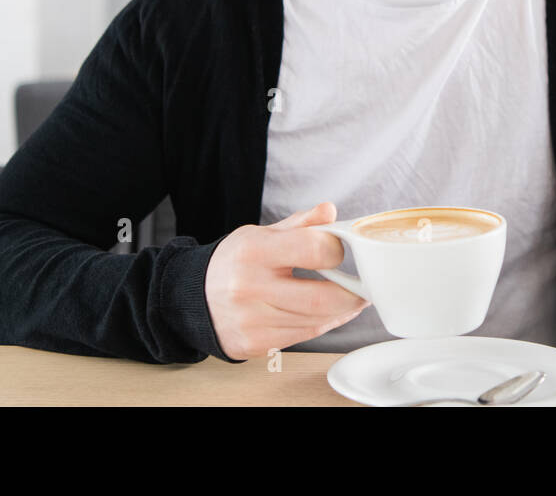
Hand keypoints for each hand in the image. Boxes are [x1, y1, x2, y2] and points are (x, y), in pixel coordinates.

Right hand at [204, 202, 369, 359]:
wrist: (191, 299)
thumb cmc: (234, 263)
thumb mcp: (260, 234)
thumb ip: (299, 224)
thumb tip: (330, 211)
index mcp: (254, 251)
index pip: (313, 249)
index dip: (337, 250)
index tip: (341, 252)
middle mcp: (249, 287)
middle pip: (321, 297)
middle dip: (352, 294)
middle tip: (364, 287)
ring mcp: (251, 320)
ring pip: (316, 320)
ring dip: (341, 311)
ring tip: (351, 299)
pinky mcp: (255, 344)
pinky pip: (303, 335)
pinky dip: (323, 324)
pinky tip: (329, 313)